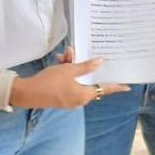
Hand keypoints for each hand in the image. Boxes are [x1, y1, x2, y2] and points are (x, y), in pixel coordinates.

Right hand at [10, 58, 129, 108]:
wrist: (27, 93)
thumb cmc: (50, 82)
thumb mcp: (69, 70)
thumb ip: (85, 66)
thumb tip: (100, 62)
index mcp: (84, 95)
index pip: (104, 89)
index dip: (116, 86)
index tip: (127, 86)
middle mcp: (79, 100)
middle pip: (88, 80)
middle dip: (84, 66)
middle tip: (77, 55)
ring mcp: (69, 100)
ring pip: (77, 80)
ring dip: (72, 66)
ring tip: (64, 55)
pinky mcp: (60, 97)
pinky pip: (69, 83)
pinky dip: (66, 72)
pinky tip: (60, 60)